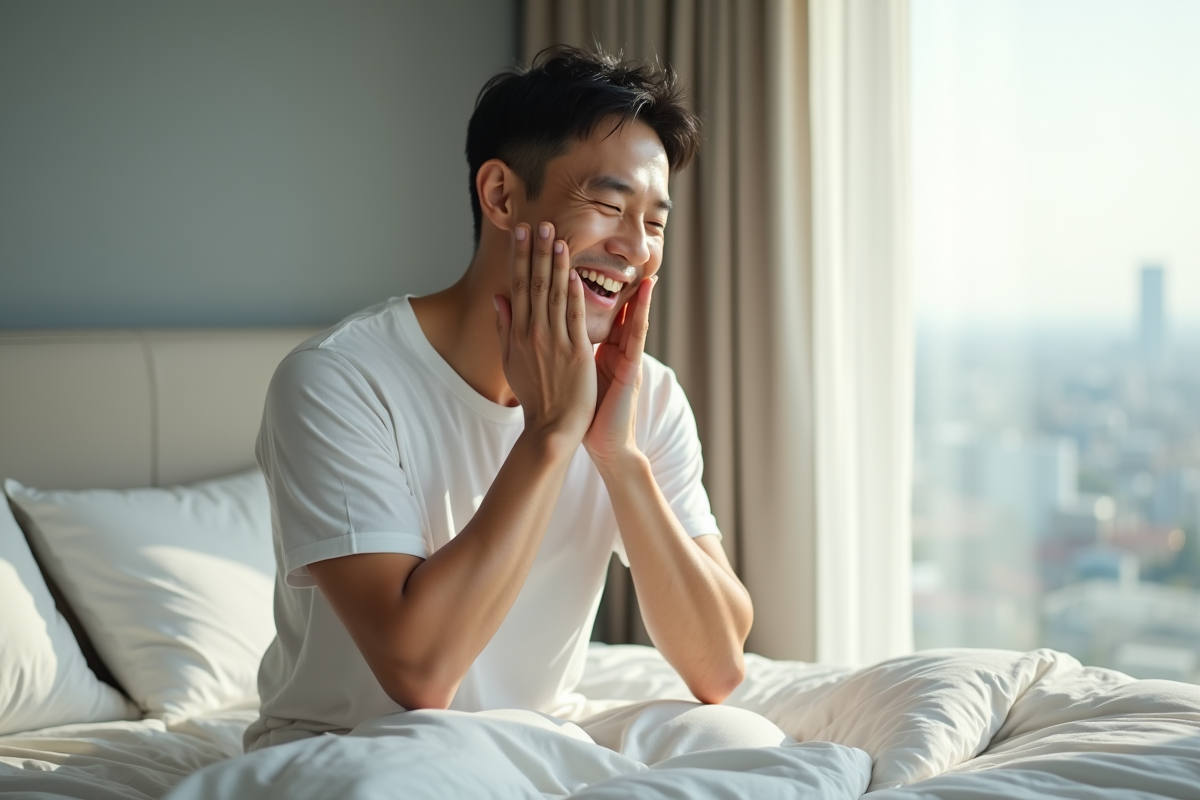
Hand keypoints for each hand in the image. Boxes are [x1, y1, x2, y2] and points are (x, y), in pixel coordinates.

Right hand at [494, 222, 594, 446]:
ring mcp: (554, 342)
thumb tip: (499, 297)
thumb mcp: (511, 360)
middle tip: (539, 223)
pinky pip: (572, 317)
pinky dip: (571, 294)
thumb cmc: (535, 395)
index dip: (520, 257)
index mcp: (518, 333)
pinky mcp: (576, 352)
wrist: (552, 425)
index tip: (521, 233)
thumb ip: (504, 327)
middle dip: (536, 251)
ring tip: (556, 237)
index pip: (518, 286)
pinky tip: (572, 272)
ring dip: (555, 264)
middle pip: (534, 284)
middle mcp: (533, 333)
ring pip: (553, 295)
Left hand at [584, 276, 655, 466]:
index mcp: (603, 353)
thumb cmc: (588, 415)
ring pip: (633, 322)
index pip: (600, 317)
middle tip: (626, 264)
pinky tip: (638, 300)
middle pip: (620, 314)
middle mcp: (618, 353)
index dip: (595, 292)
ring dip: (639, 298)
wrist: (606, 446)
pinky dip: (636, 317)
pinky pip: (634, 338)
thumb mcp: (577, 377)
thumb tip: (558, 339)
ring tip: (646, 275)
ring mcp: (627, 361)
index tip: (588, 267)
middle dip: (622, 288)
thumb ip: (571, 354)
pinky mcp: (631, 370)